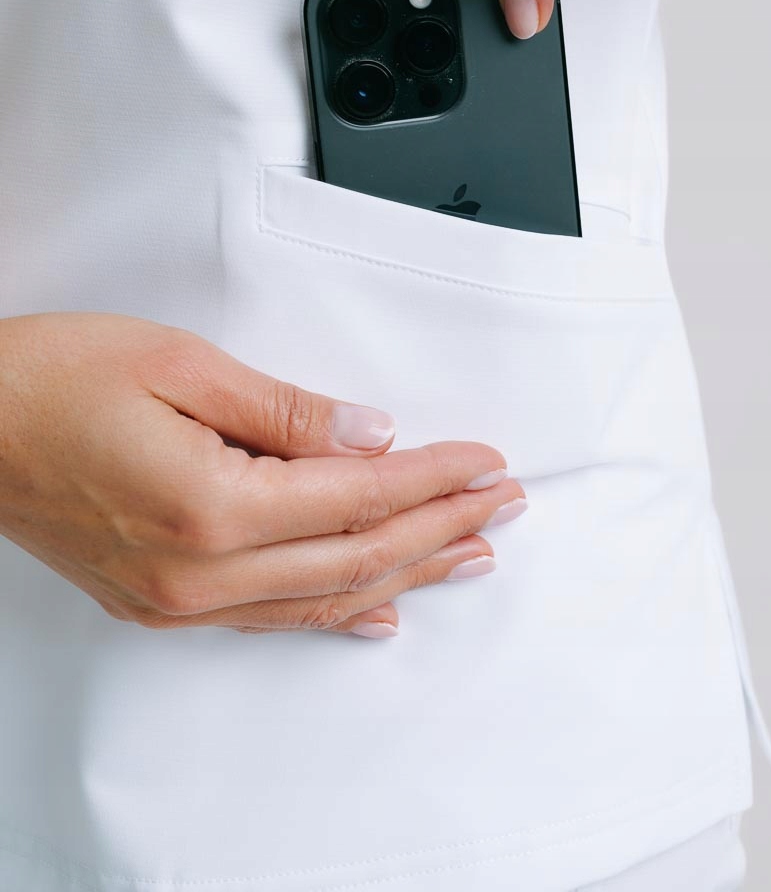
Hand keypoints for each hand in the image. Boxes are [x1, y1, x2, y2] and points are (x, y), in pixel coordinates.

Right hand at [0, 313, 524, 637]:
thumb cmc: (53, 379)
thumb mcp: (181, 364)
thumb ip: (288, 410)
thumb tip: (372, 435)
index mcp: (209, 505)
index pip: (358, 498)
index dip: (433, 478)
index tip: (486, 463)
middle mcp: (197, 572)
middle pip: (353, 557)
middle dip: (440, 527)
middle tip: (503, 505)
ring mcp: (177, 598)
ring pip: (321, 598)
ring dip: (405, 572)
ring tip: (469, 552)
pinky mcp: (159, 601)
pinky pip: (268, 619)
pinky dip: (334, 612)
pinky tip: (378, 609)